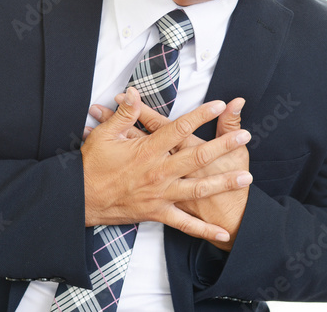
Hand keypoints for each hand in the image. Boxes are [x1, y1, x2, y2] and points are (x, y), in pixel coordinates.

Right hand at [81, 87, 251, 244]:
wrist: (80, 200)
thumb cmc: (92, 165)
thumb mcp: (105, 134)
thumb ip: (124, 113)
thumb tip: (134, 92)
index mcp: (147, 150)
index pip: (179, 128)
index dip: (200, 115)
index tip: (219, 105)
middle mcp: (158, 172)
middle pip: (197, 156)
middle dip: (223, 145)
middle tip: (244, 136)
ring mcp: (160, 195)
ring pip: (198, 189)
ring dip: (224, 183)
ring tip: (246, 177)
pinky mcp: (158, 213)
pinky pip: (185, 224)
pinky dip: (204, 230)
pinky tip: (223, 234)